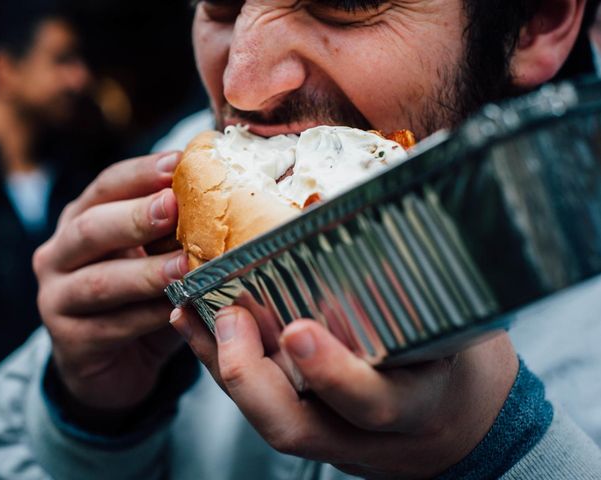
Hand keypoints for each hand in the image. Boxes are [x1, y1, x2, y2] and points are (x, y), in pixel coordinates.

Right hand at [34, 151, 188, 410]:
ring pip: (99, 281)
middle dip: (134, 216)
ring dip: (144, 272)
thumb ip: (174, 232)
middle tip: (172, 206)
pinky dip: (147, 317)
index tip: (177, 162)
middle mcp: (59, 254)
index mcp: (81, 221)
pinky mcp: (70, 342)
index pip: (106, 186)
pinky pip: (111, 327)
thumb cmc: (140, 299)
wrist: (113, 366)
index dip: (140, 173)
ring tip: (183, 265)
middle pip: (91, 228)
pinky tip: (178, 310)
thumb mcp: (155, 258)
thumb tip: (225, 192)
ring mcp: (57, 299)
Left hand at [171, 306, 517, 479]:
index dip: (333, 375)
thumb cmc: (459, 363)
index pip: (374, 403)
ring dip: (219, 364)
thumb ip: (432, 284)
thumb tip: (402, 191)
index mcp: (416, 404)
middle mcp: (363, 432)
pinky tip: (193, 321)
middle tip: (230, 317)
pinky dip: (217, 362)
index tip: (297, 330)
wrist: (458, 423)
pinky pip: (253, 400)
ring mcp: (329, 433)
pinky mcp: (305, 421)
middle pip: (295, 428)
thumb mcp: (464, 330)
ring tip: (190, 309)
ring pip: (264, 416)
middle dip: (249, 376)